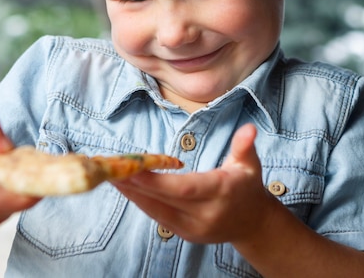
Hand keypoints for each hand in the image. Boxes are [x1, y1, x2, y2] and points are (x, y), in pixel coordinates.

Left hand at [113, 124, 272, 244]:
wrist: (253, 223)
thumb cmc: (247, 186)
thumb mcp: (249, 163)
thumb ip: (244, 145)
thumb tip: (248, 129)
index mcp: (221, 192)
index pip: (183, 188)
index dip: (156, 181)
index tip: (133, 169)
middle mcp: (206, 214)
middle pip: (164, 200)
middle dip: (135, 184)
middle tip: (111, 168)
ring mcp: (194, 228)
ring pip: (156, 211)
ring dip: (132, 194)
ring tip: (110, 175)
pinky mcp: (185, 234)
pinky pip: (158, 217)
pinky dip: (141, 202)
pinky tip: (125, 187)